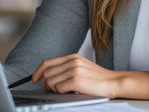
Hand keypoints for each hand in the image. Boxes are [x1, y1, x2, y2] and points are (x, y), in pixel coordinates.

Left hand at [31, 54, 148, 99]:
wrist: (114, 82)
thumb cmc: (99, 79)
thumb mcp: (81, 68)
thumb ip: (67, 69)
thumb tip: (49, 78)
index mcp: (72, 57)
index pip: (47, 62)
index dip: (38, 72)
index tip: (34, 79)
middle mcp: (72, 61)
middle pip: (46, 72)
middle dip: (45, 83)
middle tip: (50, 90)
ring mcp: (74, 70)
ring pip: (50, 81)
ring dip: (53, 89)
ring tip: (62, 92)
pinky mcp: (76, 80)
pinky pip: (58, 88)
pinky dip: (59, 92)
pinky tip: (67, 93)